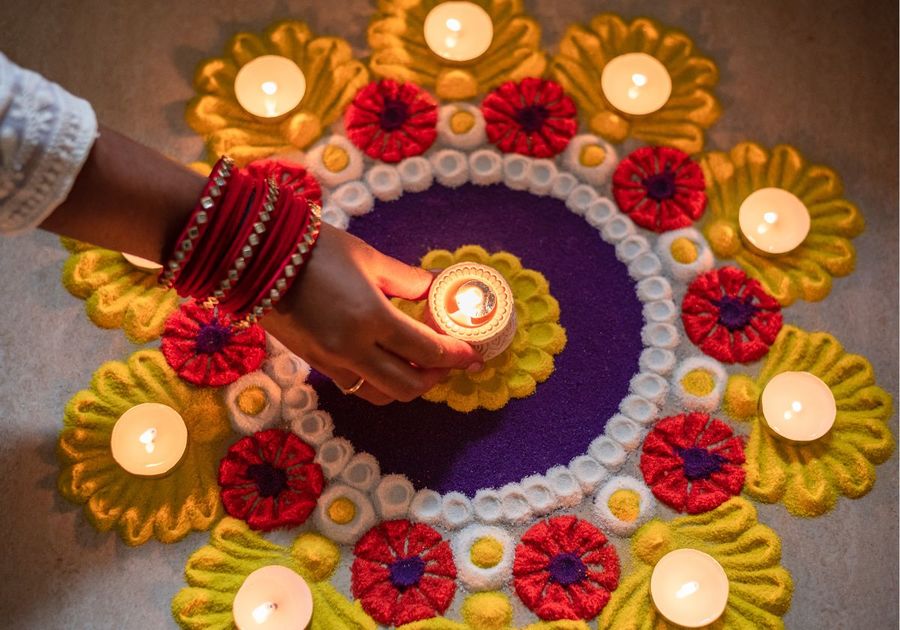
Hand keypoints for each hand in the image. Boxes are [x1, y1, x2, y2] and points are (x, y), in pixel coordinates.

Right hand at [263, 224, 482, 404]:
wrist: (254, 258)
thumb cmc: (316, 249)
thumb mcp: (369, 259)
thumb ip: (408, 280)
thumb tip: (438, 286)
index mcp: (371, 320)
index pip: (427, 351)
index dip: (456, 356)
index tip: (474, 355)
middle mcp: (353, 350)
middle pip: (408, 386)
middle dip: (437, 377)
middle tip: (452, 362)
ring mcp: (331, 362)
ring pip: (380, 395)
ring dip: (408, 386)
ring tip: (421, 366)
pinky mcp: (315, 364)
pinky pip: (357, 386)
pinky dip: (380, 382)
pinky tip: (388, 362)